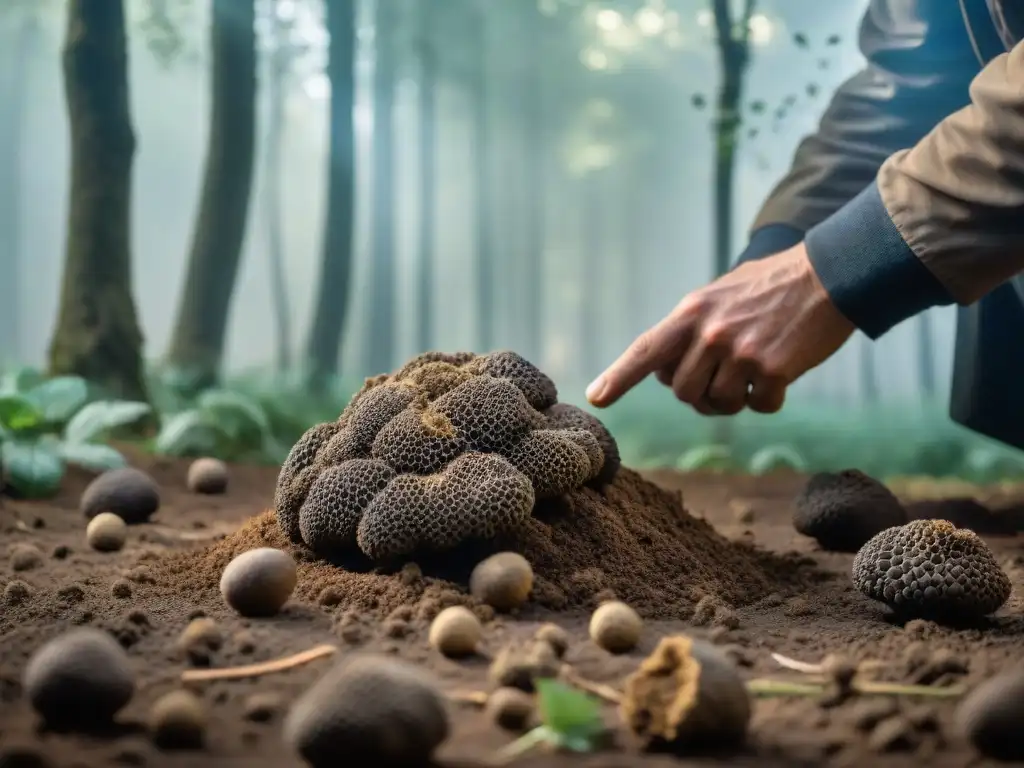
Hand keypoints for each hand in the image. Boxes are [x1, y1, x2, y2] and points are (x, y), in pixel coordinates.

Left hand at [585, 242, 855, 414]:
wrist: (829, 275)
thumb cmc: (770, 288)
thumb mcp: (718, 296)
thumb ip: (689, 331)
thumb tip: (663, 375)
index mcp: (691, 313)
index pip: (645, 350)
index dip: (618, 376)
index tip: (596, 396)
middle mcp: (710, 333)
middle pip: (682, 392)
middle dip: (699, 394)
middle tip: (724, 377)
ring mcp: (740, 353)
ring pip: (718, 404)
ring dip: (735, 399)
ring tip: (754, 370)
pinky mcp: (773, 370)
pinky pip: (759, 407)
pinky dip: (769, 400)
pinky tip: (781, 372)